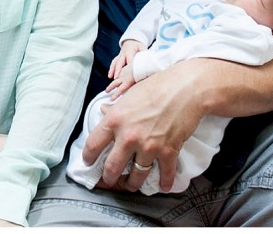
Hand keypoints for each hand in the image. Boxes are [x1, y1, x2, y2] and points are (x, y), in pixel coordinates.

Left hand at [84, 62, 206, 192]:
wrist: (185, 88)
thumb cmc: (156, 86)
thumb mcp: (129, 94)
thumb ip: (115, 107)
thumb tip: (103, 110)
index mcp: (115, 120)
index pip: (93, 144)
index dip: (88, 157)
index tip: (88, 161)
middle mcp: (129, 136)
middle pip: (112, 167)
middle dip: (109, 177)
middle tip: (109, 179)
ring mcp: (148, 147)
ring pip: (136, 176)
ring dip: (132, 184)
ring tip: (131, 185)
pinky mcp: (168, 152)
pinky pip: (164, 174)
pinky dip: (164, 183)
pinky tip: (163, 186)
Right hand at [108, 40, 143, 78]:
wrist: (131, 40)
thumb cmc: (138, 45)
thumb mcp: (142, 47)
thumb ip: (144, 53)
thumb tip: (149, 60)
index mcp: (130, 51)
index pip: (129, 60)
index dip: (129, 67)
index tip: (129, 75)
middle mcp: (123, 53)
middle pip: (120, 62)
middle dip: (118, 70)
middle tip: (116, 78)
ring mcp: (120, 56)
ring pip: (115, 63)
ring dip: (112, 70)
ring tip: (110, 77)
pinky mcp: (118, 58)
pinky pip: (114, 63)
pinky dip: (111, 69)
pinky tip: (110, 75)